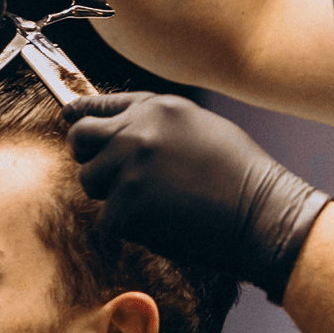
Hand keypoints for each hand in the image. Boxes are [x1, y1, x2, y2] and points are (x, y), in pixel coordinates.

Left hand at [65, 94, 331, 302]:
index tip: (71, 120)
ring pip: (91, 181)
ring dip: (112, 194)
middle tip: (110, 172)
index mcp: (155, 109)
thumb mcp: (199, 127)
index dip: (81, 116)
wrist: (261, 214)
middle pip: (80, 138)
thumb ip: (156, 124)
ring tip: (154, 202)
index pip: (97, 105)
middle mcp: (136, 132)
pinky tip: (165, 224)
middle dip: (90, 155)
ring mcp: (129, 170)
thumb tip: (121, 129)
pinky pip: (109, 219)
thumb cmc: (240, 176)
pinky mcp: (127, 208)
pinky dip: (131, 227)